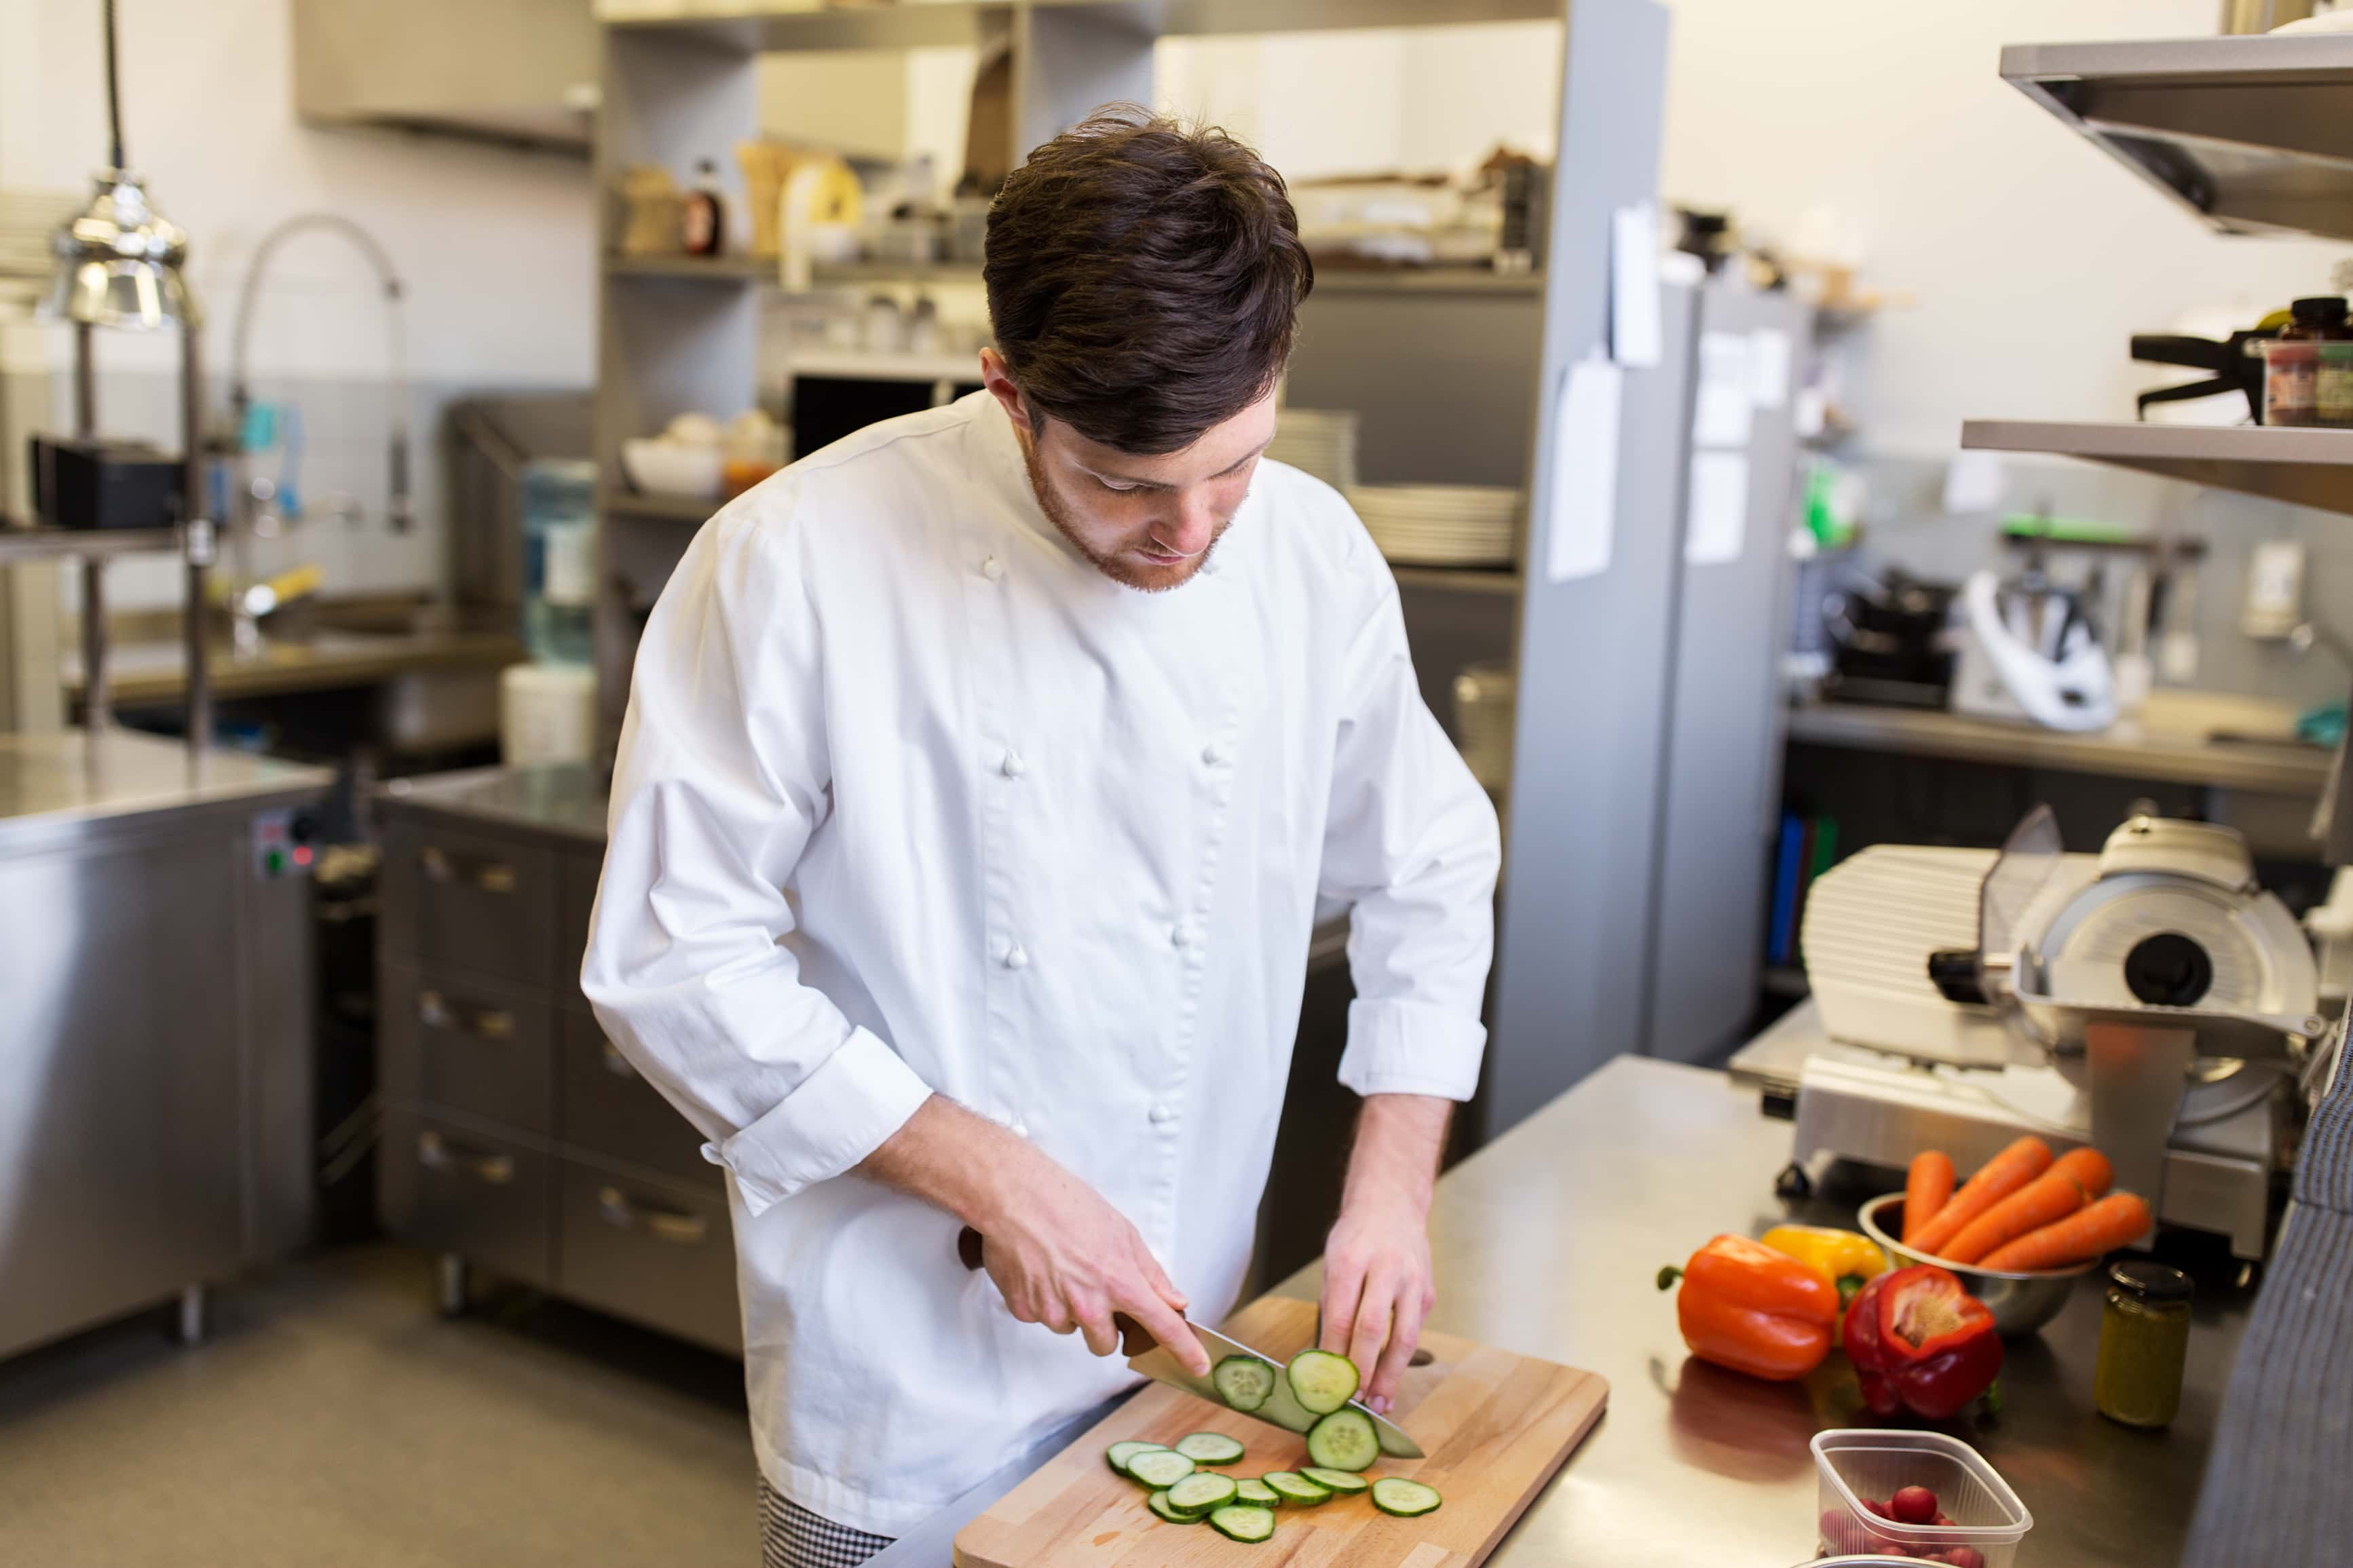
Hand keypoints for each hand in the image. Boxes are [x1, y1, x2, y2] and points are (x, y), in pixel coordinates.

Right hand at [859, 1096, 1208, 1373]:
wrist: (1017, 1196)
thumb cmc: (1070, 1206)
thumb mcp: (1123, 1232)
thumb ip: (1151, 1273)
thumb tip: (1175, 1300)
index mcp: (1120, 1282)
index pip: (1162, 1325)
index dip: (1183, 1350)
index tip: (1197, 1366)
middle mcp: (1088, 1303)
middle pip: (1105, 1345)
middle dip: (1104, 1327)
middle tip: (1094, 1291)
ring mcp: (1054, 1310)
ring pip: (1071, 1330)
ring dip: (1071, 1311)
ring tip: (1061, 1270)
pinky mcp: (1024, 1309)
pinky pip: (1041, 1318)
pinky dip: (1043, 1301)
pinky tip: (1040, 1271)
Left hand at [1317, 1093, 1449, 1413]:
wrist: (1391, 1203)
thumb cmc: (1354, 1238)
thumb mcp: (1332, 1262)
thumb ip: (1333, 1306)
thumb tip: (1325, 1358)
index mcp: (1350, 1259)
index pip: (1341, 1317)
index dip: (1335, 1355)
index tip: (1327, 1383)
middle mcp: (1384, 1268)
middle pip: (1373, 1328)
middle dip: (1363, 1369)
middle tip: (1352, 1401)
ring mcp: (1411, 1279)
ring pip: (1404, 1335)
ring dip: (1391, 1373)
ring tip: (1379, 1402)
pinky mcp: (1428, 1290)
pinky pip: (1415, 1328)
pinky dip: (1401, 1356)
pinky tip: (1390, 1377)